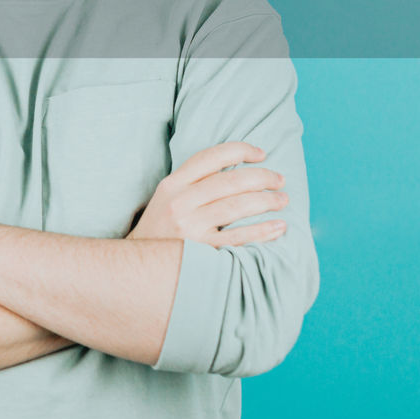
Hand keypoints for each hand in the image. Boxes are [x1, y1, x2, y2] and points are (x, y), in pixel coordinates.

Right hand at [126, 141, 288, 246]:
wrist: (136, 268)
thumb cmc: (160, 230)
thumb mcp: (166, 199)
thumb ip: (192, 182)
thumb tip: (235, 167)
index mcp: (172, 185)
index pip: (211, 157)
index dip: (240, 150)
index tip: (262, 154)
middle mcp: (180, 203)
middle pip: (230, 181)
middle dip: (262, 177)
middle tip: (280, 180)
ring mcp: (190, 228)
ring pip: (237, 206)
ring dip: (267, 201)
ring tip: (283, 200)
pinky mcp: (201, 252)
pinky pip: (239, 238)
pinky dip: (262, 231)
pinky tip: (278, 227)